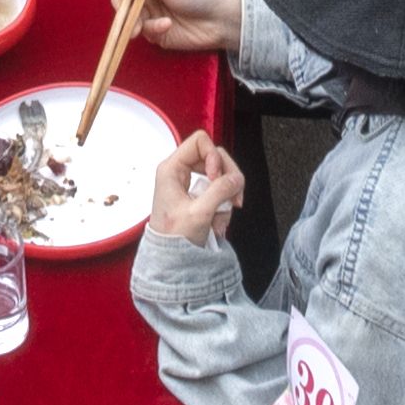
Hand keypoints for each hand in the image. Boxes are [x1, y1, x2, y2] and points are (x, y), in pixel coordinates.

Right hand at [112, 0, 246, 59]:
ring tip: (139, 28)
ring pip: (127, 16)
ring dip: (132, 21)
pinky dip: (152, 29)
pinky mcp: (157, 31)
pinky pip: (144, 31)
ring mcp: (151, 11)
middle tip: (125, 9)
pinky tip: (166, 26)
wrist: (223, 21)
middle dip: (120, 3)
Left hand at [150, 131, 248, 253]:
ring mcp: (188, 184)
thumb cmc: (174, 238)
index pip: (200, 142)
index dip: (214, 157)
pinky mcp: (196, 197)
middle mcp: (179, 171)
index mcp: (172, 168)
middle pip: (213, 157)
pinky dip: (222, 207)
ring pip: (218, 176)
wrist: (168, 261)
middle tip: (234, 199)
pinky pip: (217, 193)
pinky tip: (218, 224)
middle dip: (227, 179)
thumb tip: (236, 179)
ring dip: (226, 198)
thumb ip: (219, 192)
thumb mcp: (199, 213)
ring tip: (221, 219)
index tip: (217, 179)